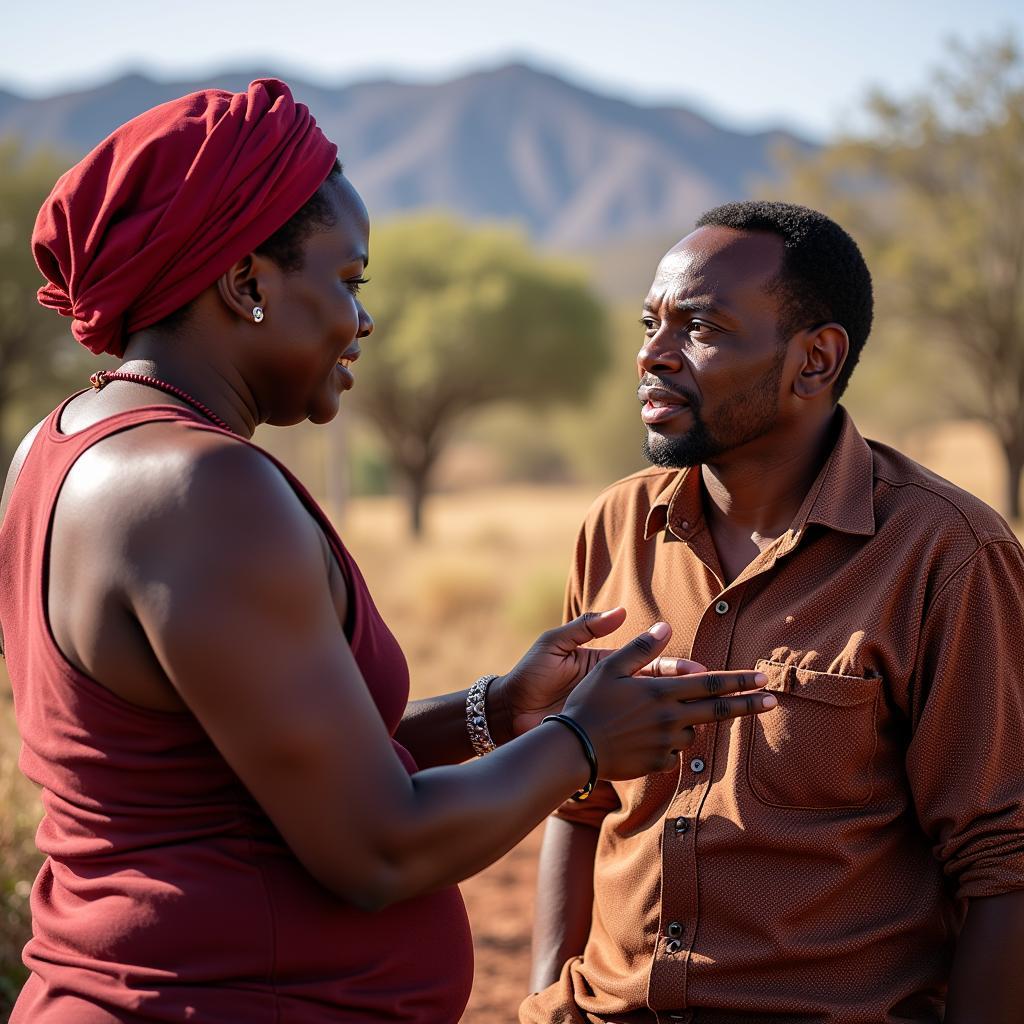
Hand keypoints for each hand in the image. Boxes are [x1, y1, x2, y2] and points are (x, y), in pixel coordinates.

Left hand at [494, 608, 701, 738]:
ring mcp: (610, 717)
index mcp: (607, 667)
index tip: (699, 670)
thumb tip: (622, 611)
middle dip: (690, 694)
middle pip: (661, 693)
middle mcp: (615, 692)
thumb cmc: (530, 674)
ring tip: (705, 722)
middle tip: (719, 696)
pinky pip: (635, 741)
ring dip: (680, 720)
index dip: (676, 668)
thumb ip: (586, 626)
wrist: (508, 710)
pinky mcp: (601, 737)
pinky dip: (656, 743)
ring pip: (655, 719)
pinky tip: (675, 745)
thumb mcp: (556, 645)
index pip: (651, 666)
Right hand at [561, 621, 775, 779]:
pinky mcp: (658, 764)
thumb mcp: (610, 668)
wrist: (573, 749)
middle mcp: (670, 718)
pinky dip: (667, 745)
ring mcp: (666, 744)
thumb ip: (642, 648)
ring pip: (691, 732)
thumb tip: (666, 626)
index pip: (711, 684)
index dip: (739, 681)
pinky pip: (673, 753)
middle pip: (718, 710)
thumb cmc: (589, 703)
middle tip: (772, 701)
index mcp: (661, 691)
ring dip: (687, 724)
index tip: (763, 678)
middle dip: (748, 705)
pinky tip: (643, 740)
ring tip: (651, 720)